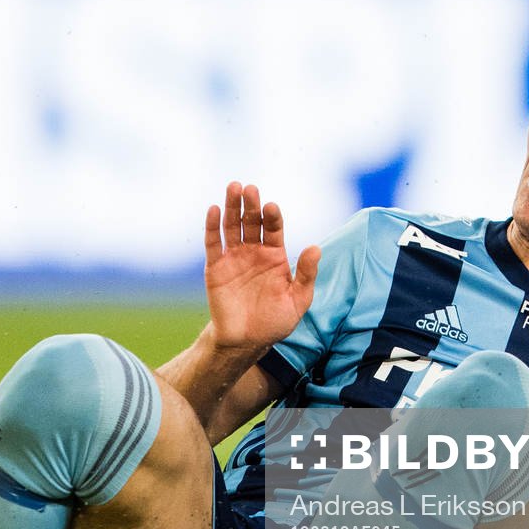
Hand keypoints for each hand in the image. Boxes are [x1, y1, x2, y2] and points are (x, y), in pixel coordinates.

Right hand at [203, 182, 319, 352]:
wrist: (246, 341)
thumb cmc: (275, 321)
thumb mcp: (298, 300)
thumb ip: (306, 275)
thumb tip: (316, 247)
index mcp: (275, 255)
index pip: (274, 229)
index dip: (273, 217)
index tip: (272, 207)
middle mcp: (254, 251)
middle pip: (252, 221)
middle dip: (251, 204)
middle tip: (250, 188)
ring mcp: (234, 257)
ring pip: (232, 226)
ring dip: (231, 207)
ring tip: (233, 187)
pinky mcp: (215, 267)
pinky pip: (213, 243)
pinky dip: (212, 226)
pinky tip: (214, 209)